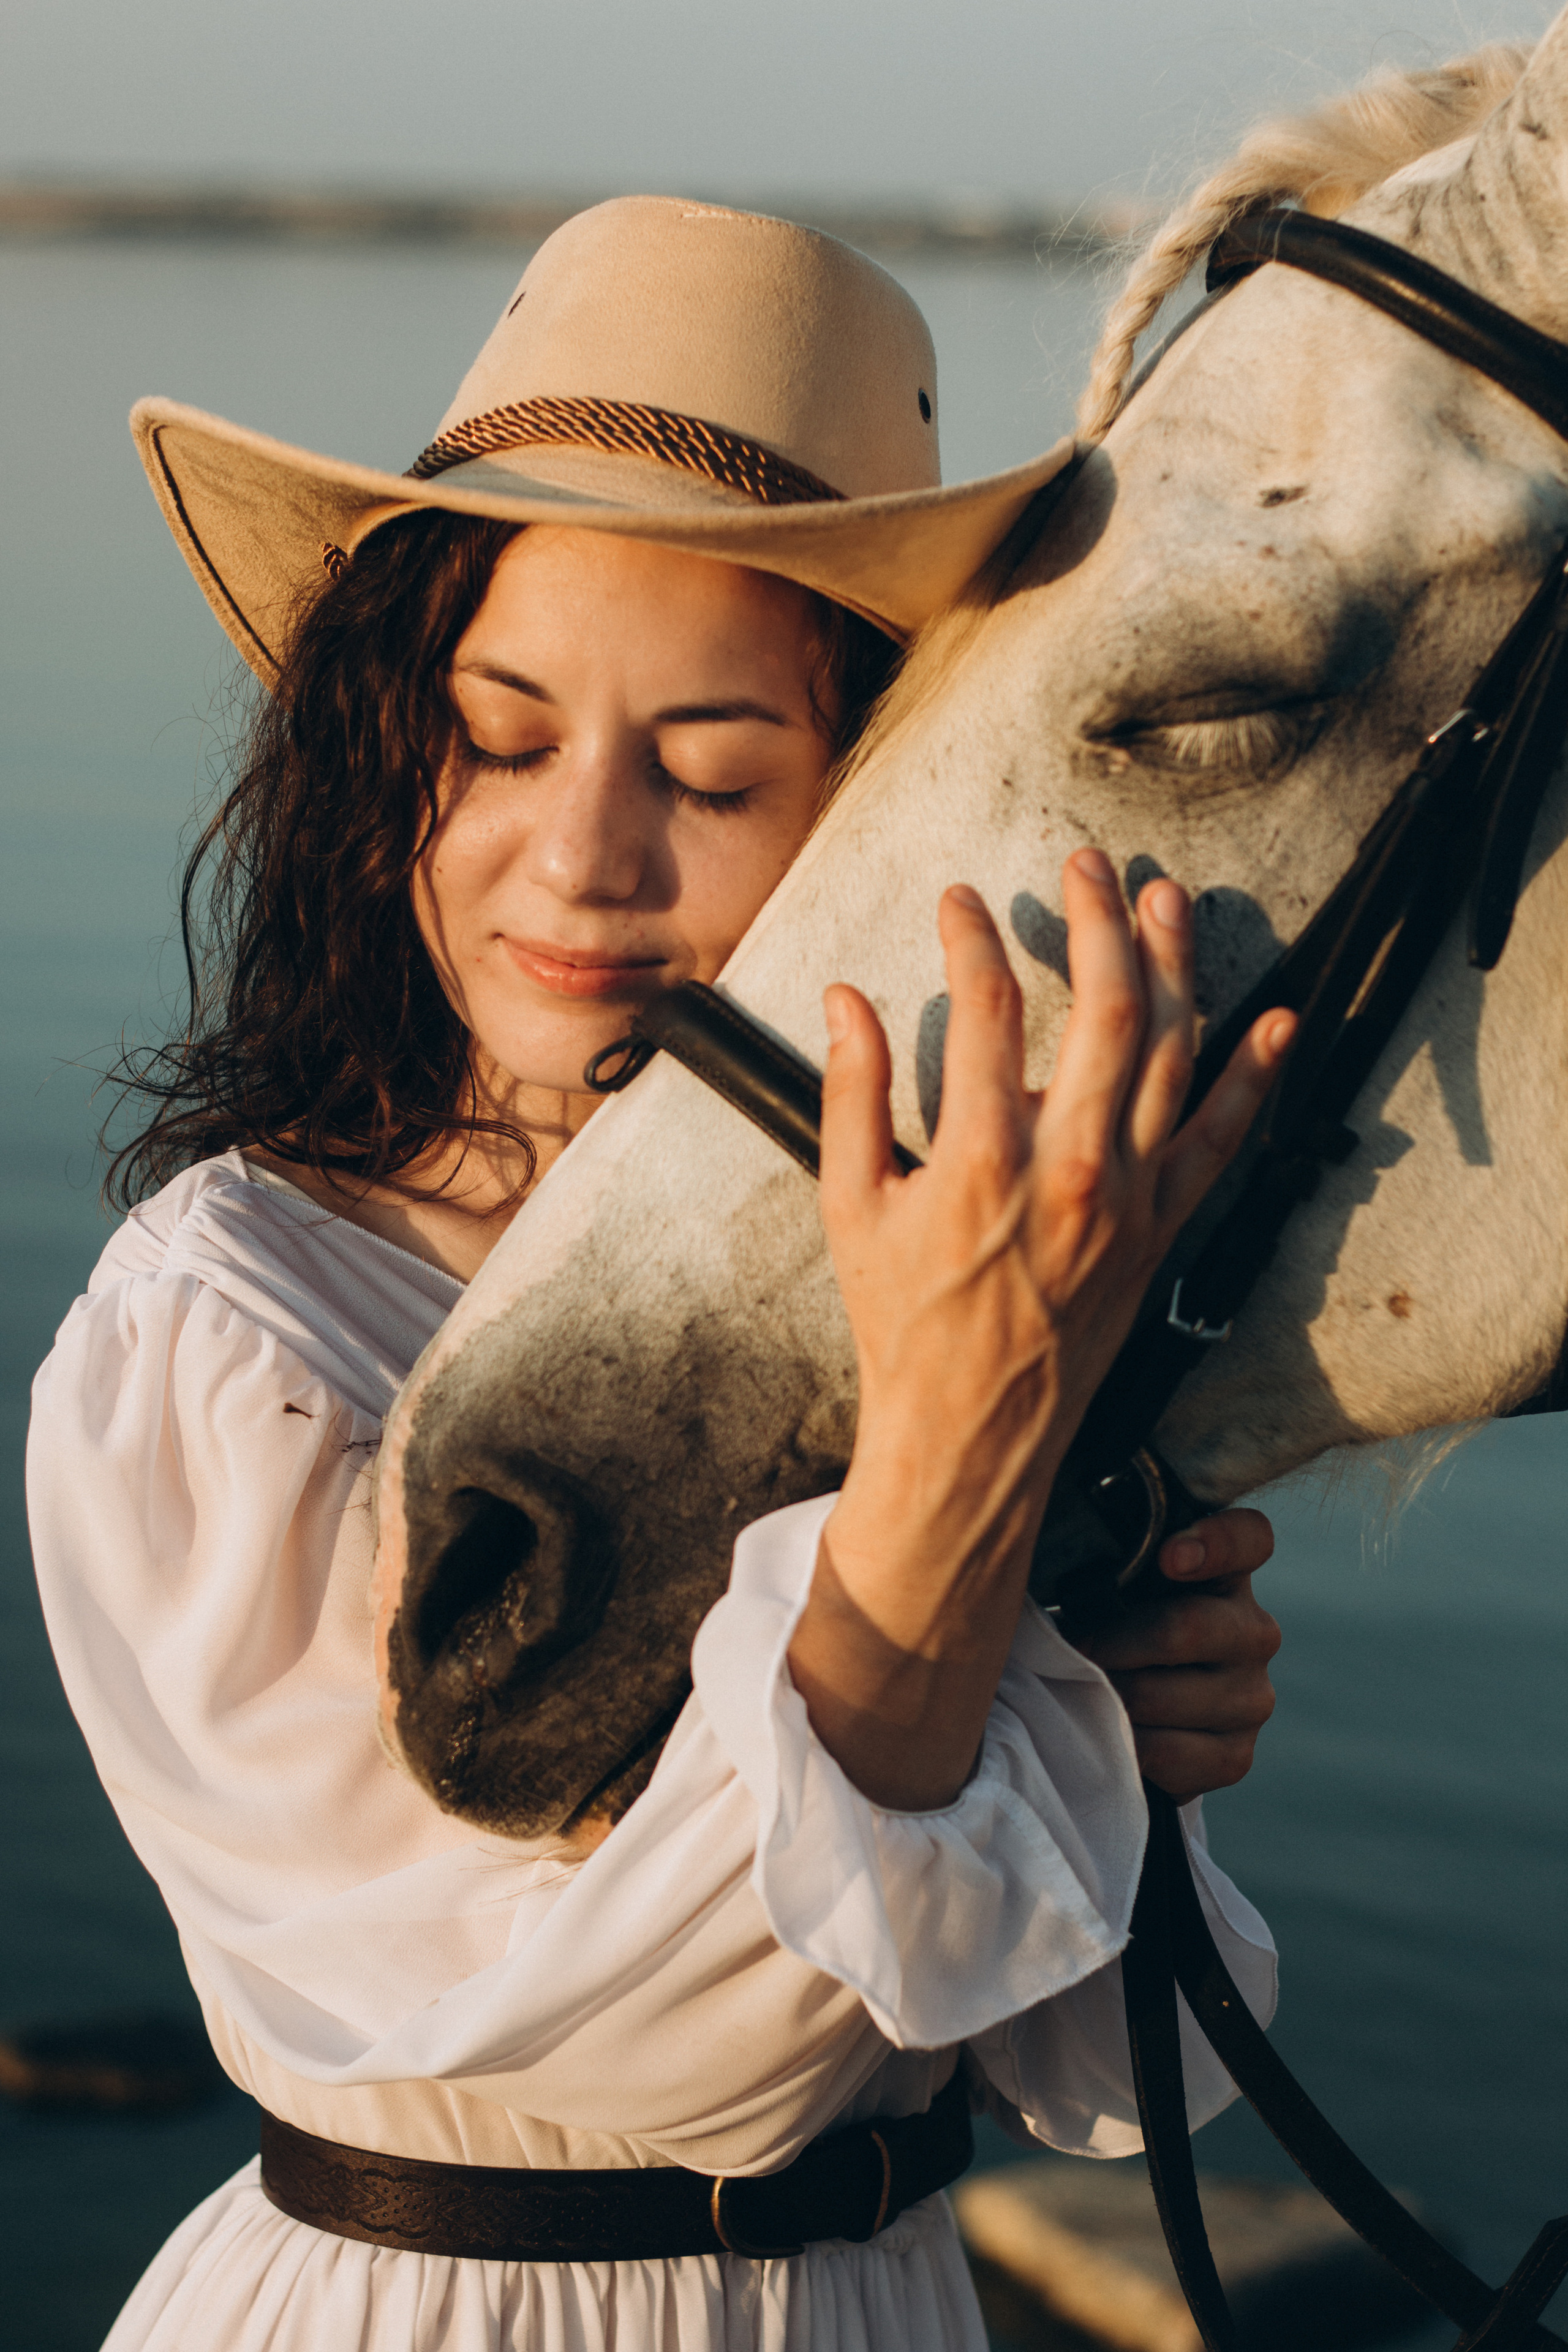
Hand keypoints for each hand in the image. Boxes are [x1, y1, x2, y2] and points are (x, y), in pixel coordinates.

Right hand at [787, 855, 1294, 1810]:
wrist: (971, 1434)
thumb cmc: (902, 1324)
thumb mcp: (851, 1206)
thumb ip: (852, 1094)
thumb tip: (846, 998)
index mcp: (979, 1157)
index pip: (988, 1007)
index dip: (974, 937)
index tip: (961, 901)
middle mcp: (1068, 1167)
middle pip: (1106, 1006)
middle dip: (1098, 917)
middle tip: (1086, 862)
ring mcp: (1127, 1197)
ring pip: (1173, 1052)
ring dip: (1176, 964)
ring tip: (1164, 898)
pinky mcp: (1162, 1229)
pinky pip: (1222, 1140)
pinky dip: (1256, 1078)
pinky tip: (1278, 1020)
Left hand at [1067, 1509, 1280, 1800]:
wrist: (1136, 1714)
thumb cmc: (1118, 1628)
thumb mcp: (1117, 1585)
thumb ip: (1110, 1564)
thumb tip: (1069, 1571)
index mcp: (1226, 1573)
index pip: (1250, 1538)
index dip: (1216, 1543)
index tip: (1168, 1557)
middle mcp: (1254, 1631)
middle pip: (1186, 1628)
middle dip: (1112, 1642)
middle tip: (1075, 1648)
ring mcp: (1252, 1697)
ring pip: (1159, 1695)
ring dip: (1110, 1695)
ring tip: (1088, 1689)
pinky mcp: (1235, 1756)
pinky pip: (1163, 1752)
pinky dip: (1123, 1744)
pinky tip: (1112, 1732)